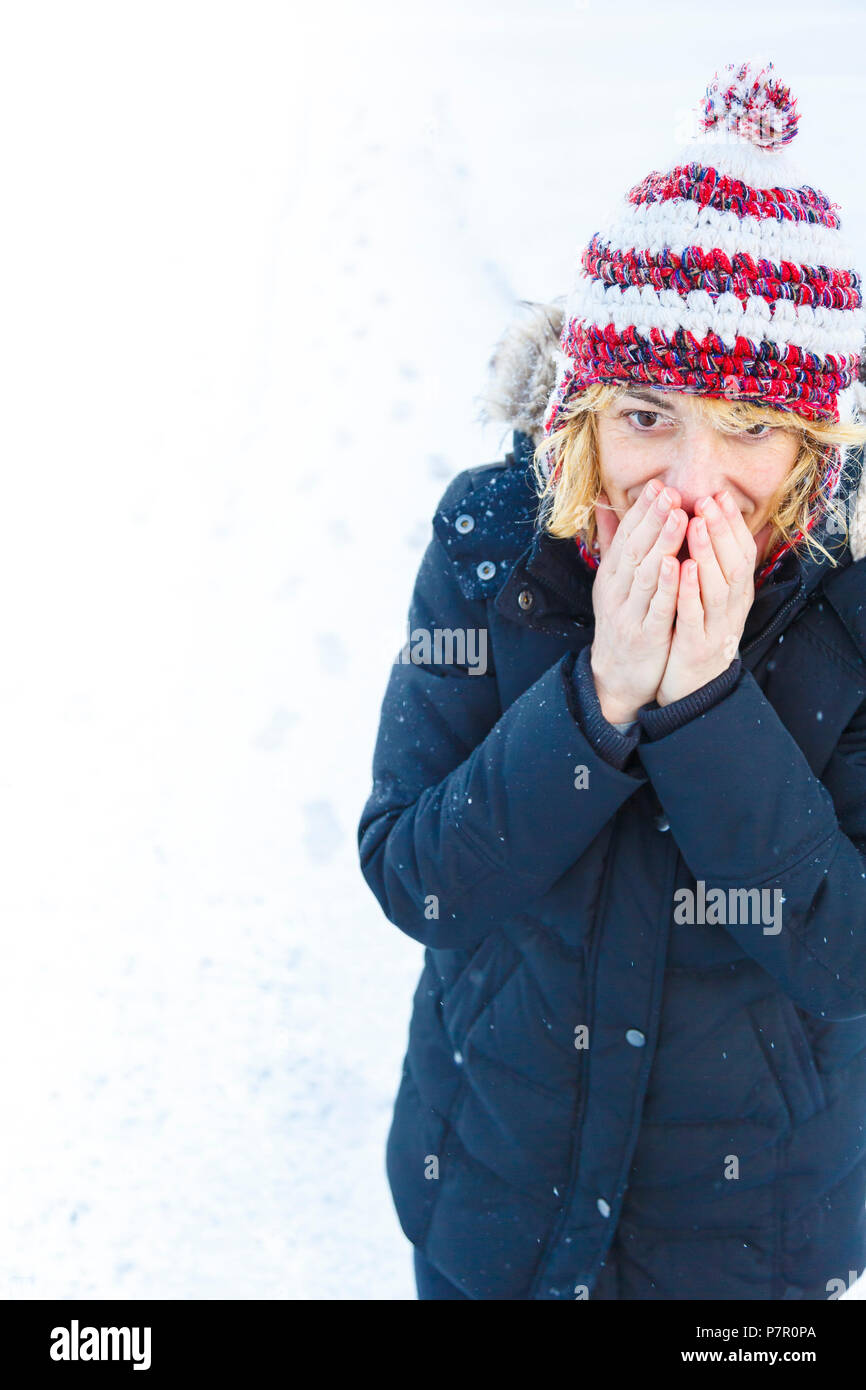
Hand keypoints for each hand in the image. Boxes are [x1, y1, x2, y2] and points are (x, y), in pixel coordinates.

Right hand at [589, 479, 688, 723]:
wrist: (616, 676)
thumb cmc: (622, 621)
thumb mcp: (612, 582)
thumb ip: (613, 544)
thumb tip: (602, 503)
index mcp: (610, 576)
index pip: (625, 536)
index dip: (641, 511)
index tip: (658, 485)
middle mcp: (616, 592)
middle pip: (635, 550)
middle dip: (653, 520)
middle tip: (671, 492)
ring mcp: (629, 614)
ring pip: (646, 574)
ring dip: (662, 544)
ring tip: (680, 517)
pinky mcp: (645, 636)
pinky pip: (657, 608)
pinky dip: (668, 586)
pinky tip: (679, 565)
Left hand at [655, 490, 755, 707]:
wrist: (693, 690)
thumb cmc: (698, 635)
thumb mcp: (711, 600)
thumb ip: (715, 567)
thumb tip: (723, 529)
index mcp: (736, 594)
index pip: (741, 551)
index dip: (731, 523)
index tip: (719, 494)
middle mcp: (733, 608)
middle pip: (734, 563)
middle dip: (721, 529)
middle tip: (708, 499)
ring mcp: (716, 628)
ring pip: (717, 586)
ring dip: (708, 553)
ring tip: (697, 524)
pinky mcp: (696, 646)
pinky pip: (693, 615)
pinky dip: (689, 590)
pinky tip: (681, 569)